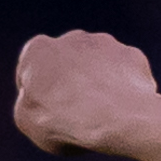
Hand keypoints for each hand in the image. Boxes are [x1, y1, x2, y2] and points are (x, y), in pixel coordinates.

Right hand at [14, 29, 160, 155]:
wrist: (119, 120)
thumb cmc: (67, 122)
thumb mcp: (28, 122)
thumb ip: (27, 105)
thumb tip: (37, 102)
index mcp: (37, 50)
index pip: (34, 75)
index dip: (42, 100)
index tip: (55, 119)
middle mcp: (70, 38)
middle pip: (70, 68)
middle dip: (75, 88)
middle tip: (84, 117)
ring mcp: (105, 44)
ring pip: (101, 68)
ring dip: (102, 86)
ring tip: (108, 115)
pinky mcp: (133, 56)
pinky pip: (128, 75)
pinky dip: (128, 90)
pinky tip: (129, 108)